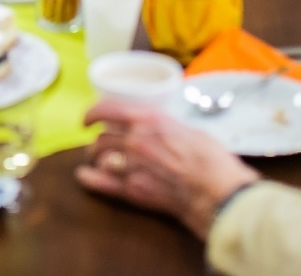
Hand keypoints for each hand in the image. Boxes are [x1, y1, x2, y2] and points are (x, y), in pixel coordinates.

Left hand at [76, 100, 258, 239]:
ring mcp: (132, 165)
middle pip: (103, 138)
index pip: (109, 110)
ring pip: (100, 157)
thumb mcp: (189, 130)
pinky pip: (102, 182)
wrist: (216, 190)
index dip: (93, 113)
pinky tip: (84, 176)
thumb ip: (167, 129)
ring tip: (98, 161)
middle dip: (98, 142)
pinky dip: (90, 179)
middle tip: (99, 145)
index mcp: (150, 121)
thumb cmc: (211, 159)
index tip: (88, 119)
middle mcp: (136, 140)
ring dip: (96, 158)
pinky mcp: (133, 190)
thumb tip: (162, 131)